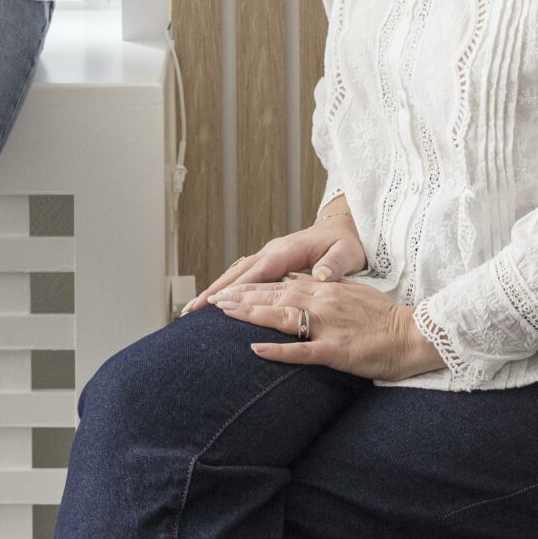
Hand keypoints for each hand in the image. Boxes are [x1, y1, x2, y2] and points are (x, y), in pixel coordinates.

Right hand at [183, 198, 366, 311]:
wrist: (345, 227)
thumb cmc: (346, 243)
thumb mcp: (347, 254)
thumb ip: (334, 265)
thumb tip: (320, 275)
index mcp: (288, 251)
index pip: (258, 271)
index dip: (237, 287)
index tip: (216, 301)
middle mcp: (273, 251)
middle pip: (237, 271)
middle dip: (214, 290)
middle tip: (191, 310)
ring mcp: (270, 255)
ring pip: (236, 272)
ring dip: (215, 289)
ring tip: (193, 309)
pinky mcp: (271, 261)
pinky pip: (244, 274)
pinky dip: (228, 286)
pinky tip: (216, 300)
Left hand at [209, 268, 448, 380]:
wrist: (414, 335)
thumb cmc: (384, 318)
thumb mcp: (352, 292)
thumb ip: (325, 287)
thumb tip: (299, 283)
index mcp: (326, 288)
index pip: (281, 285)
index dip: (252, 287)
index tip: (228, 289)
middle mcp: (322, 301)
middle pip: (274, 297)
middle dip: (242, 298)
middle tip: (214, 301)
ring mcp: (327, 325)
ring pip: (282, 316)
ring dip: (251, 314)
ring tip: (225, 314)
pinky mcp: (335, 350)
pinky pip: (301, 350)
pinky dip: (277, 349)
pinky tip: (255, 349)